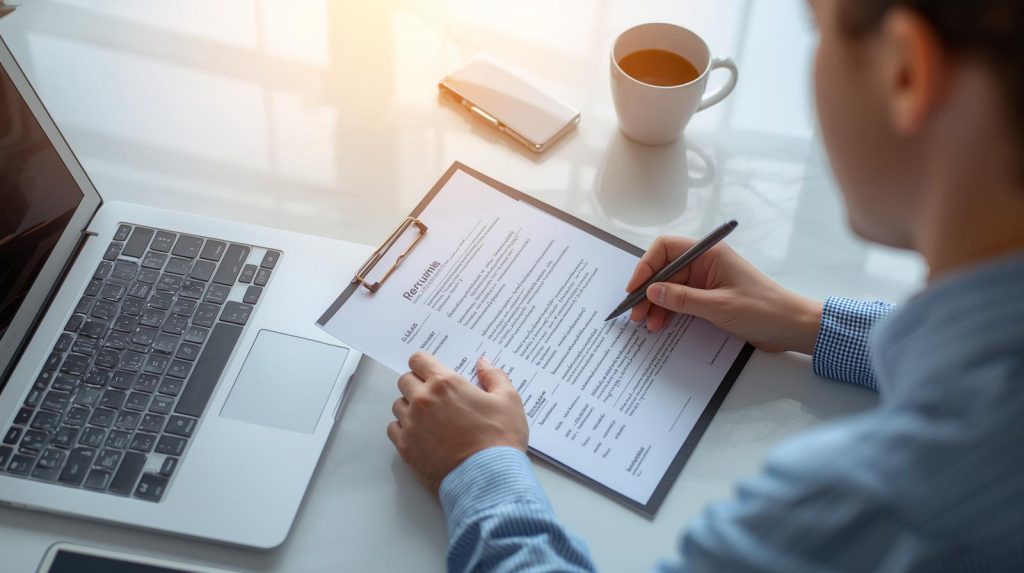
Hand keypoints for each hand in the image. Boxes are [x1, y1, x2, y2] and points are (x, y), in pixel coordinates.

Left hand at [387, 352, 527, 493]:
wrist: (489, 480)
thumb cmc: (500, 439)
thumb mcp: (509, 400)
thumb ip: (494, 376)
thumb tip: (483, 363)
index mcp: (445, 384)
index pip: (418, 360)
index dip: (425, 363)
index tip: (430, 370)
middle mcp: (423, 401)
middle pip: (405, 381)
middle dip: (418, 383)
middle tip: (435, 395)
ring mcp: (411, 425)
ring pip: (398, 405)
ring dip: (410, 406)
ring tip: (430, 417)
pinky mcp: (406, 448)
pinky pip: (394, 429)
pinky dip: (404, 428)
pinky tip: (421, 434)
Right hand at [627, 236, 823, 353]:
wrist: (791, 327)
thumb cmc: (762, 310)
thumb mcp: (718, 306)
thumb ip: (682, 299)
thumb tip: (650, 292)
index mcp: (709, 254)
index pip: (666, 249)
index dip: (646, 266)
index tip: (635, 289)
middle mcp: (705, 263)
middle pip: (665, 271)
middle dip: (648, 292)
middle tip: (634, 314)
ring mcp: (707, 281)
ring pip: (670, 288)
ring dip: (656, 305)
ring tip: (647, 324)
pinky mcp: (710, 298)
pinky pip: (681, 301)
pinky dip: (669, 312)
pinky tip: (661, 325)